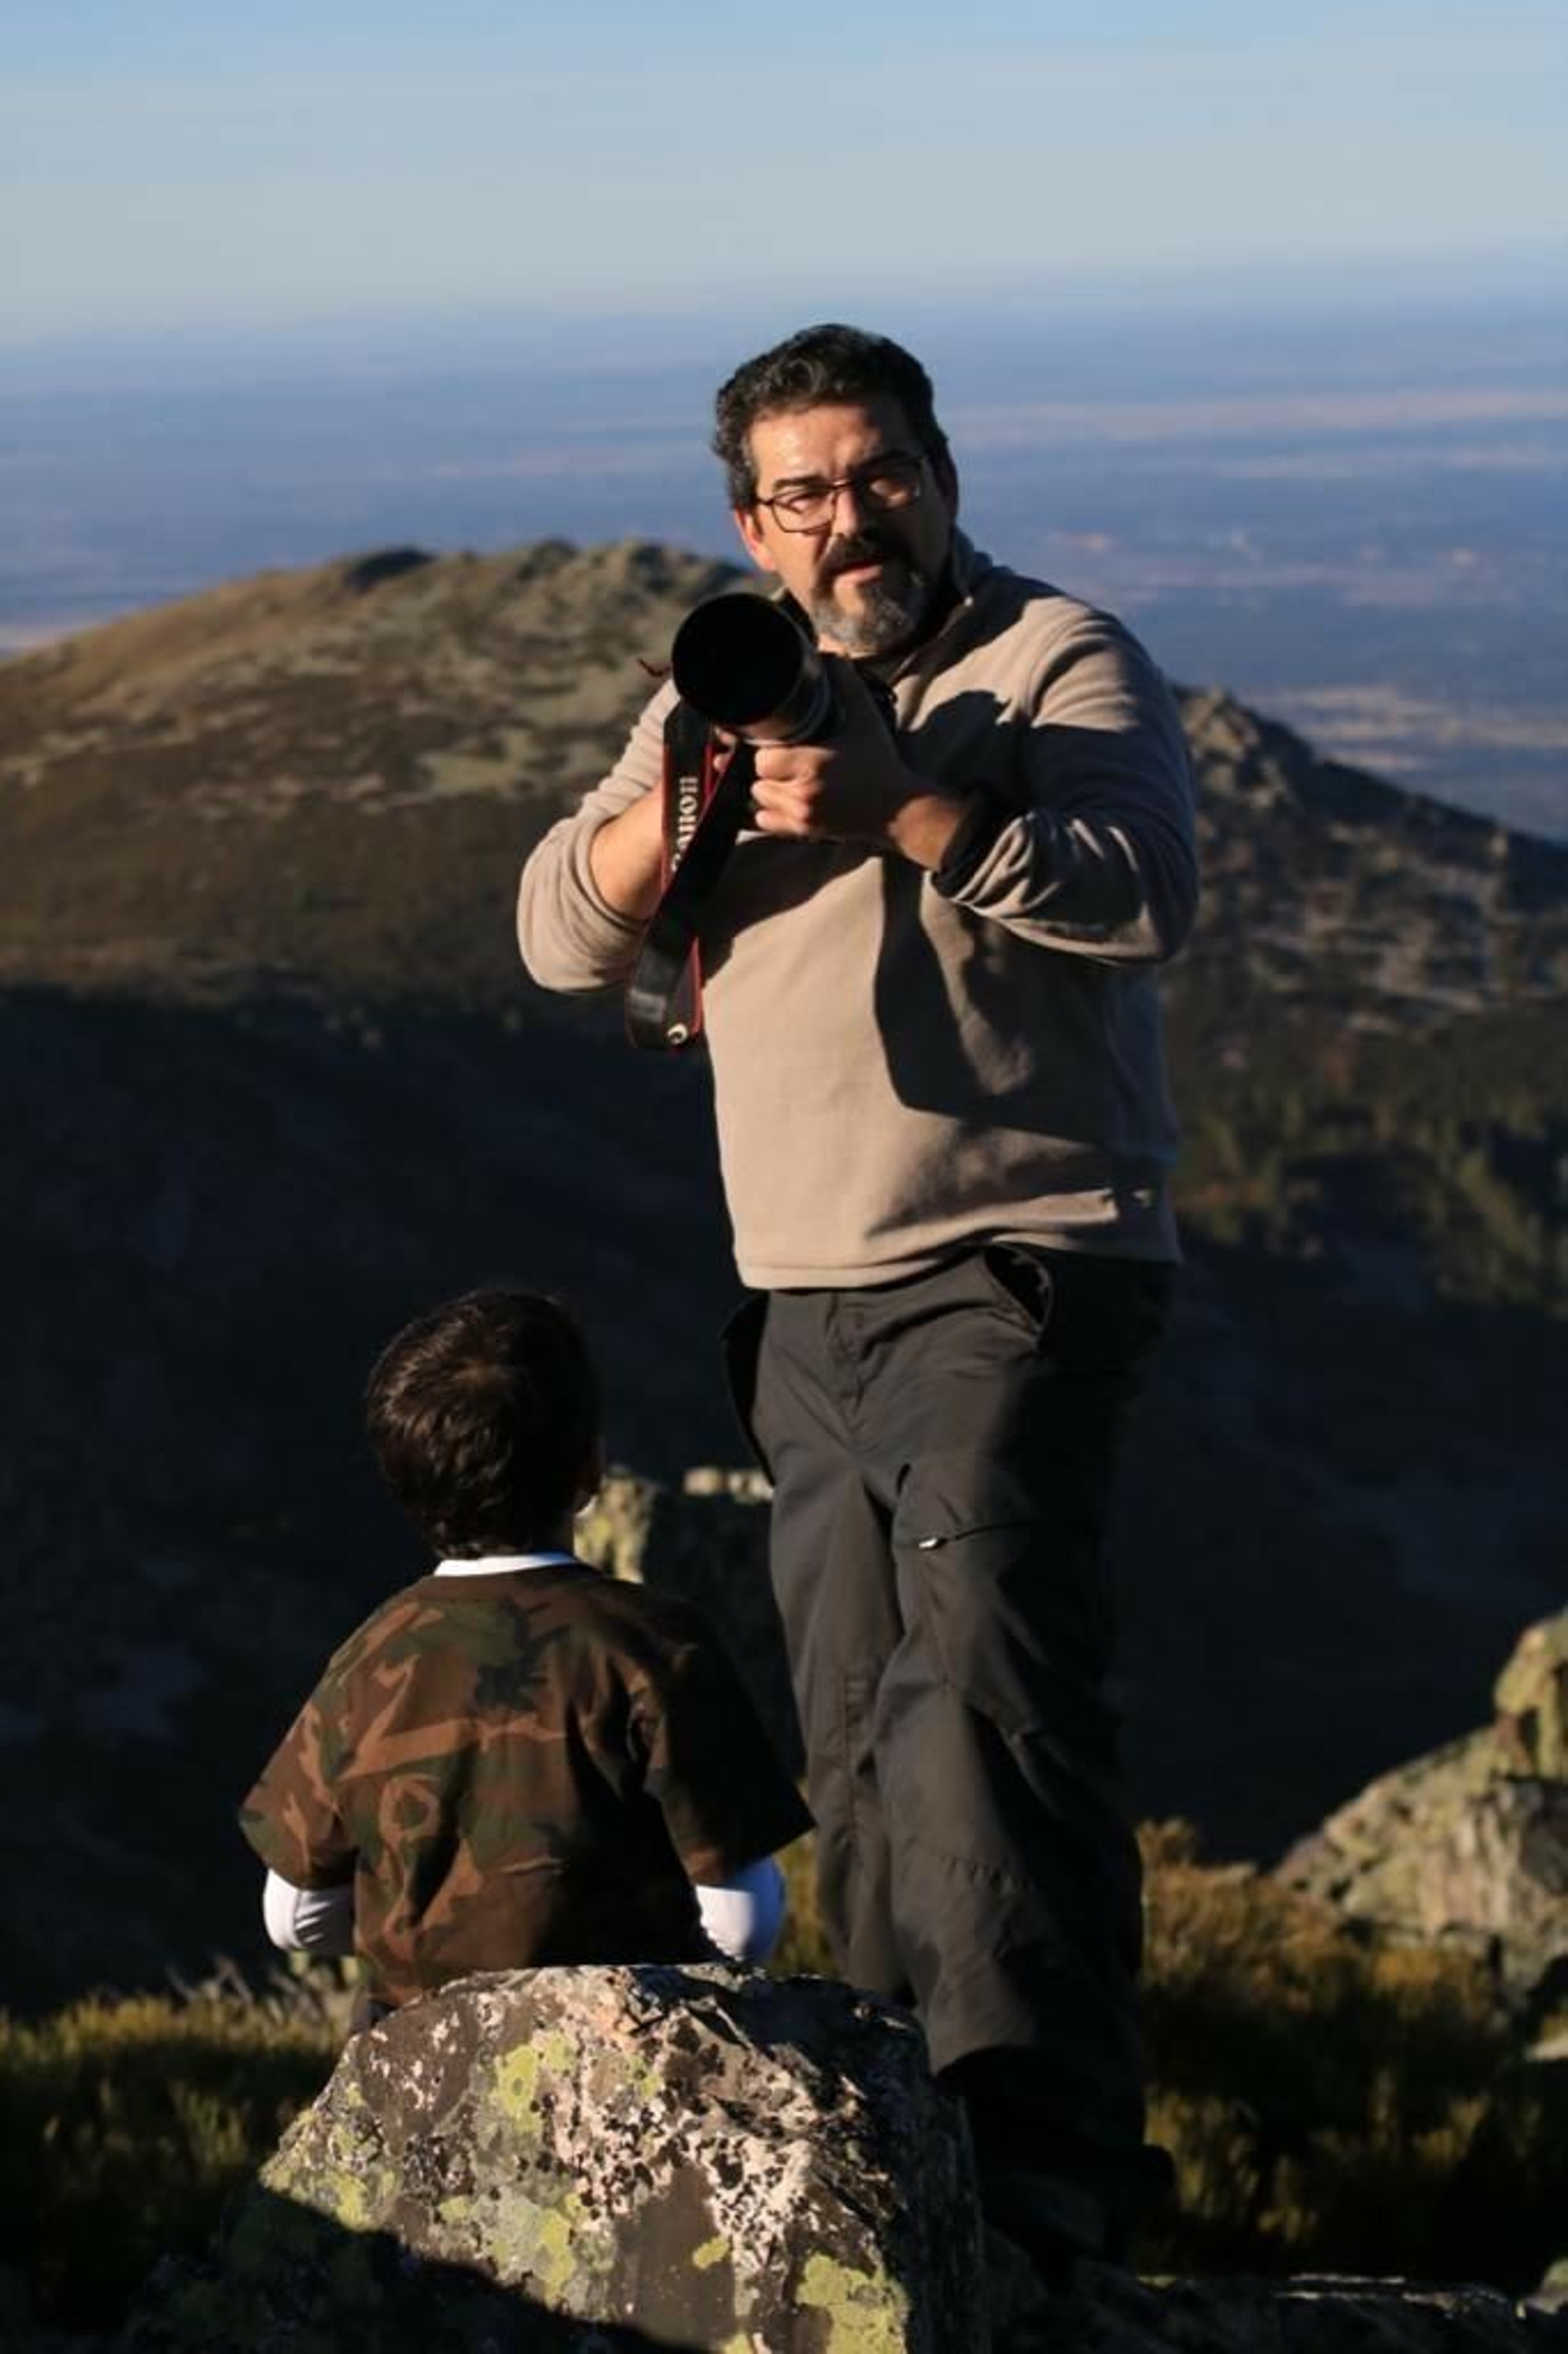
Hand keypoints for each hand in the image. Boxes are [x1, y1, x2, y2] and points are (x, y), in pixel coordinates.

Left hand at [747, 659, 966, 869]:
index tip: (776, 743)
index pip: (761, 758)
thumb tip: (832, 652)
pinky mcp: (803, 832)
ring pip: (757, 800)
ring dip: (764, 788)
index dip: (765, 750)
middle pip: (756, 779)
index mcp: (813, 764)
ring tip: (783, 777)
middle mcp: (803, 794)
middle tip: (782, 759)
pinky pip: (763, 823)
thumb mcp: (865, 718)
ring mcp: (802, 817)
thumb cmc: (879, 762)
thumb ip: (846, 683)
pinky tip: (783, 797)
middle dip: (766, 769)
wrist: (898, 809)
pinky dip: (766, 811)